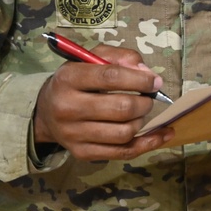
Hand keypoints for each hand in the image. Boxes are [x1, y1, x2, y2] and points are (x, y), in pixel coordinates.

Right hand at [33, 45, 174, 160]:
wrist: (47, 111)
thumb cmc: (77, 80)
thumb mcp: (93, 58)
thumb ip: (121, 57)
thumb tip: (147, 73)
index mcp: (69, 78)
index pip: (111, 77)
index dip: (140, 79)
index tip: (155, 82)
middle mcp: (67, 108)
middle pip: (120, 108)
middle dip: (144, 103)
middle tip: (148, 98)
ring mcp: (73, 134)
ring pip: (124, 132)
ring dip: (142, 121)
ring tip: (140, 112)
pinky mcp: (82, 153)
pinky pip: (123, 153)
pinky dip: (148, 143)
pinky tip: (163, 134)